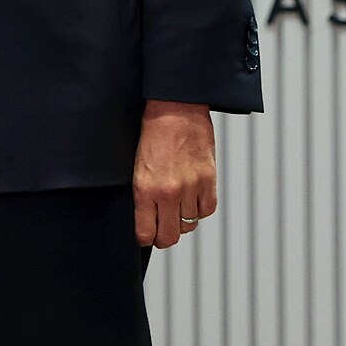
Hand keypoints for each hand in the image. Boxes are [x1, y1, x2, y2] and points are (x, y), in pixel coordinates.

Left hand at [132, 100, 215, 247]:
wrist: (175, 108)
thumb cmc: (151, 132)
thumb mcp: (136, 165)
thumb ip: (142, 194)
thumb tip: (145, 218)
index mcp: (144, 188)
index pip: (145, 233)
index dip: (145, 238)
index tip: (145, 235)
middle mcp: (168, 192)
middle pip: (169, 236)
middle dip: (163, 237)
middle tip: (160, 230)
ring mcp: (191, 187)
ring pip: (189, 224)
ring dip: (182, 220)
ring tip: (176, 208)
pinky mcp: (209, 179)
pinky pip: (207, 210)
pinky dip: (200, 208)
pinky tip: (192, 199)